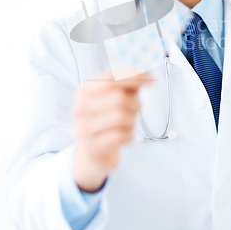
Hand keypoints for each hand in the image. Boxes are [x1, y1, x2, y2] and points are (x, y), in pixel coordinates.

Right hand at [71, 72, 152, 191]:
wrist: (95, 153)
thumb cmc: (108, 120)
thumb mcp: (115, 97)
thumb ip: (130, 83)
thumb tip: (149, 76)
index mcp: (83, 92)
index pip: (111, 78)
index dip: (134, 77)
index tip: (151, 80)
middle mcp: (79, 108)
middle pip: (119, 97)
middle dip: (135, 103)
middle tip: (137, 108)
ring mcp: (83, 129)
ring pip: (121, 117)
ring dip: (132, 120)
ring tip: (129, 123)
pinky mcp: (92, 147)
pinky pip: (121, 136)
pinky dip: (130, 135)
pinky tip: (125, 136)